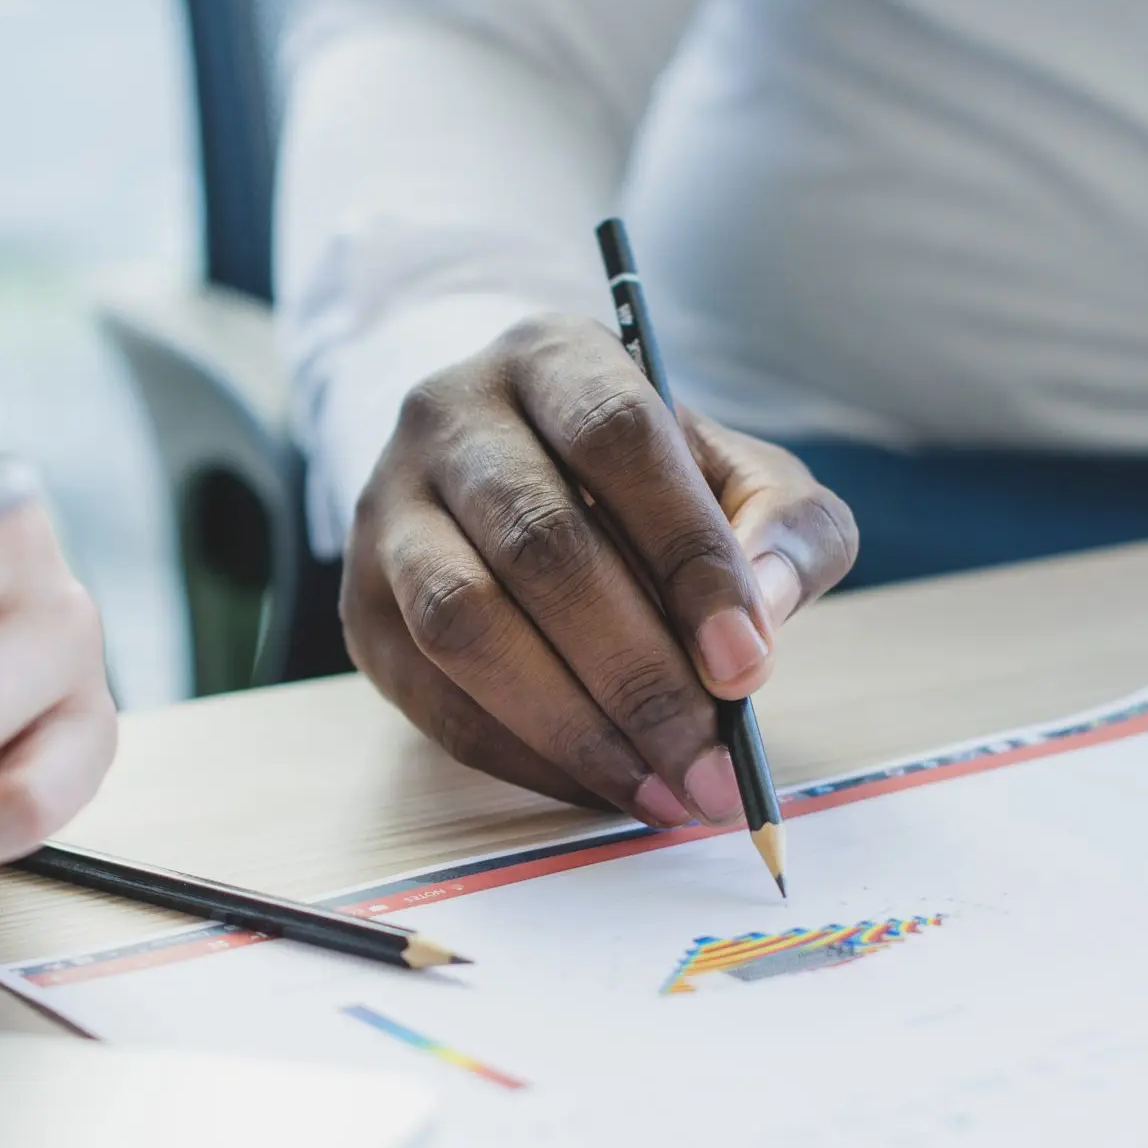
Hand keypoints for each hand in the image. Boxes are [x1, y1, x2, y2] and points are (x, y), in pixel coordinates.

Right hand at [341, 315, 856, 822]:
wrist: (514, 481)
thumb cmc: (647, 487)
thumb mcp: (740, 479)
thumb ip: (786, 528)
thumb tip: (759, 616)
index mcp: (554, 357)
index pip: (618, 436)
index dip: (687, 554)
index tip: (746, 663)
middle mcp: (450, 417)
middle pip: (539, 542)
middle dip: (638, 674)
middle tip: (712, 768)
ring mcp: (388, 510)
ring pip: (465, 622)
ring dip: (573, 727)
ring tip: (662, 790)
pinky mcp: (361, 606)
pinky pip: (434, 698)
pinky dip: (527, 758)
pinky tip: (603, 787)